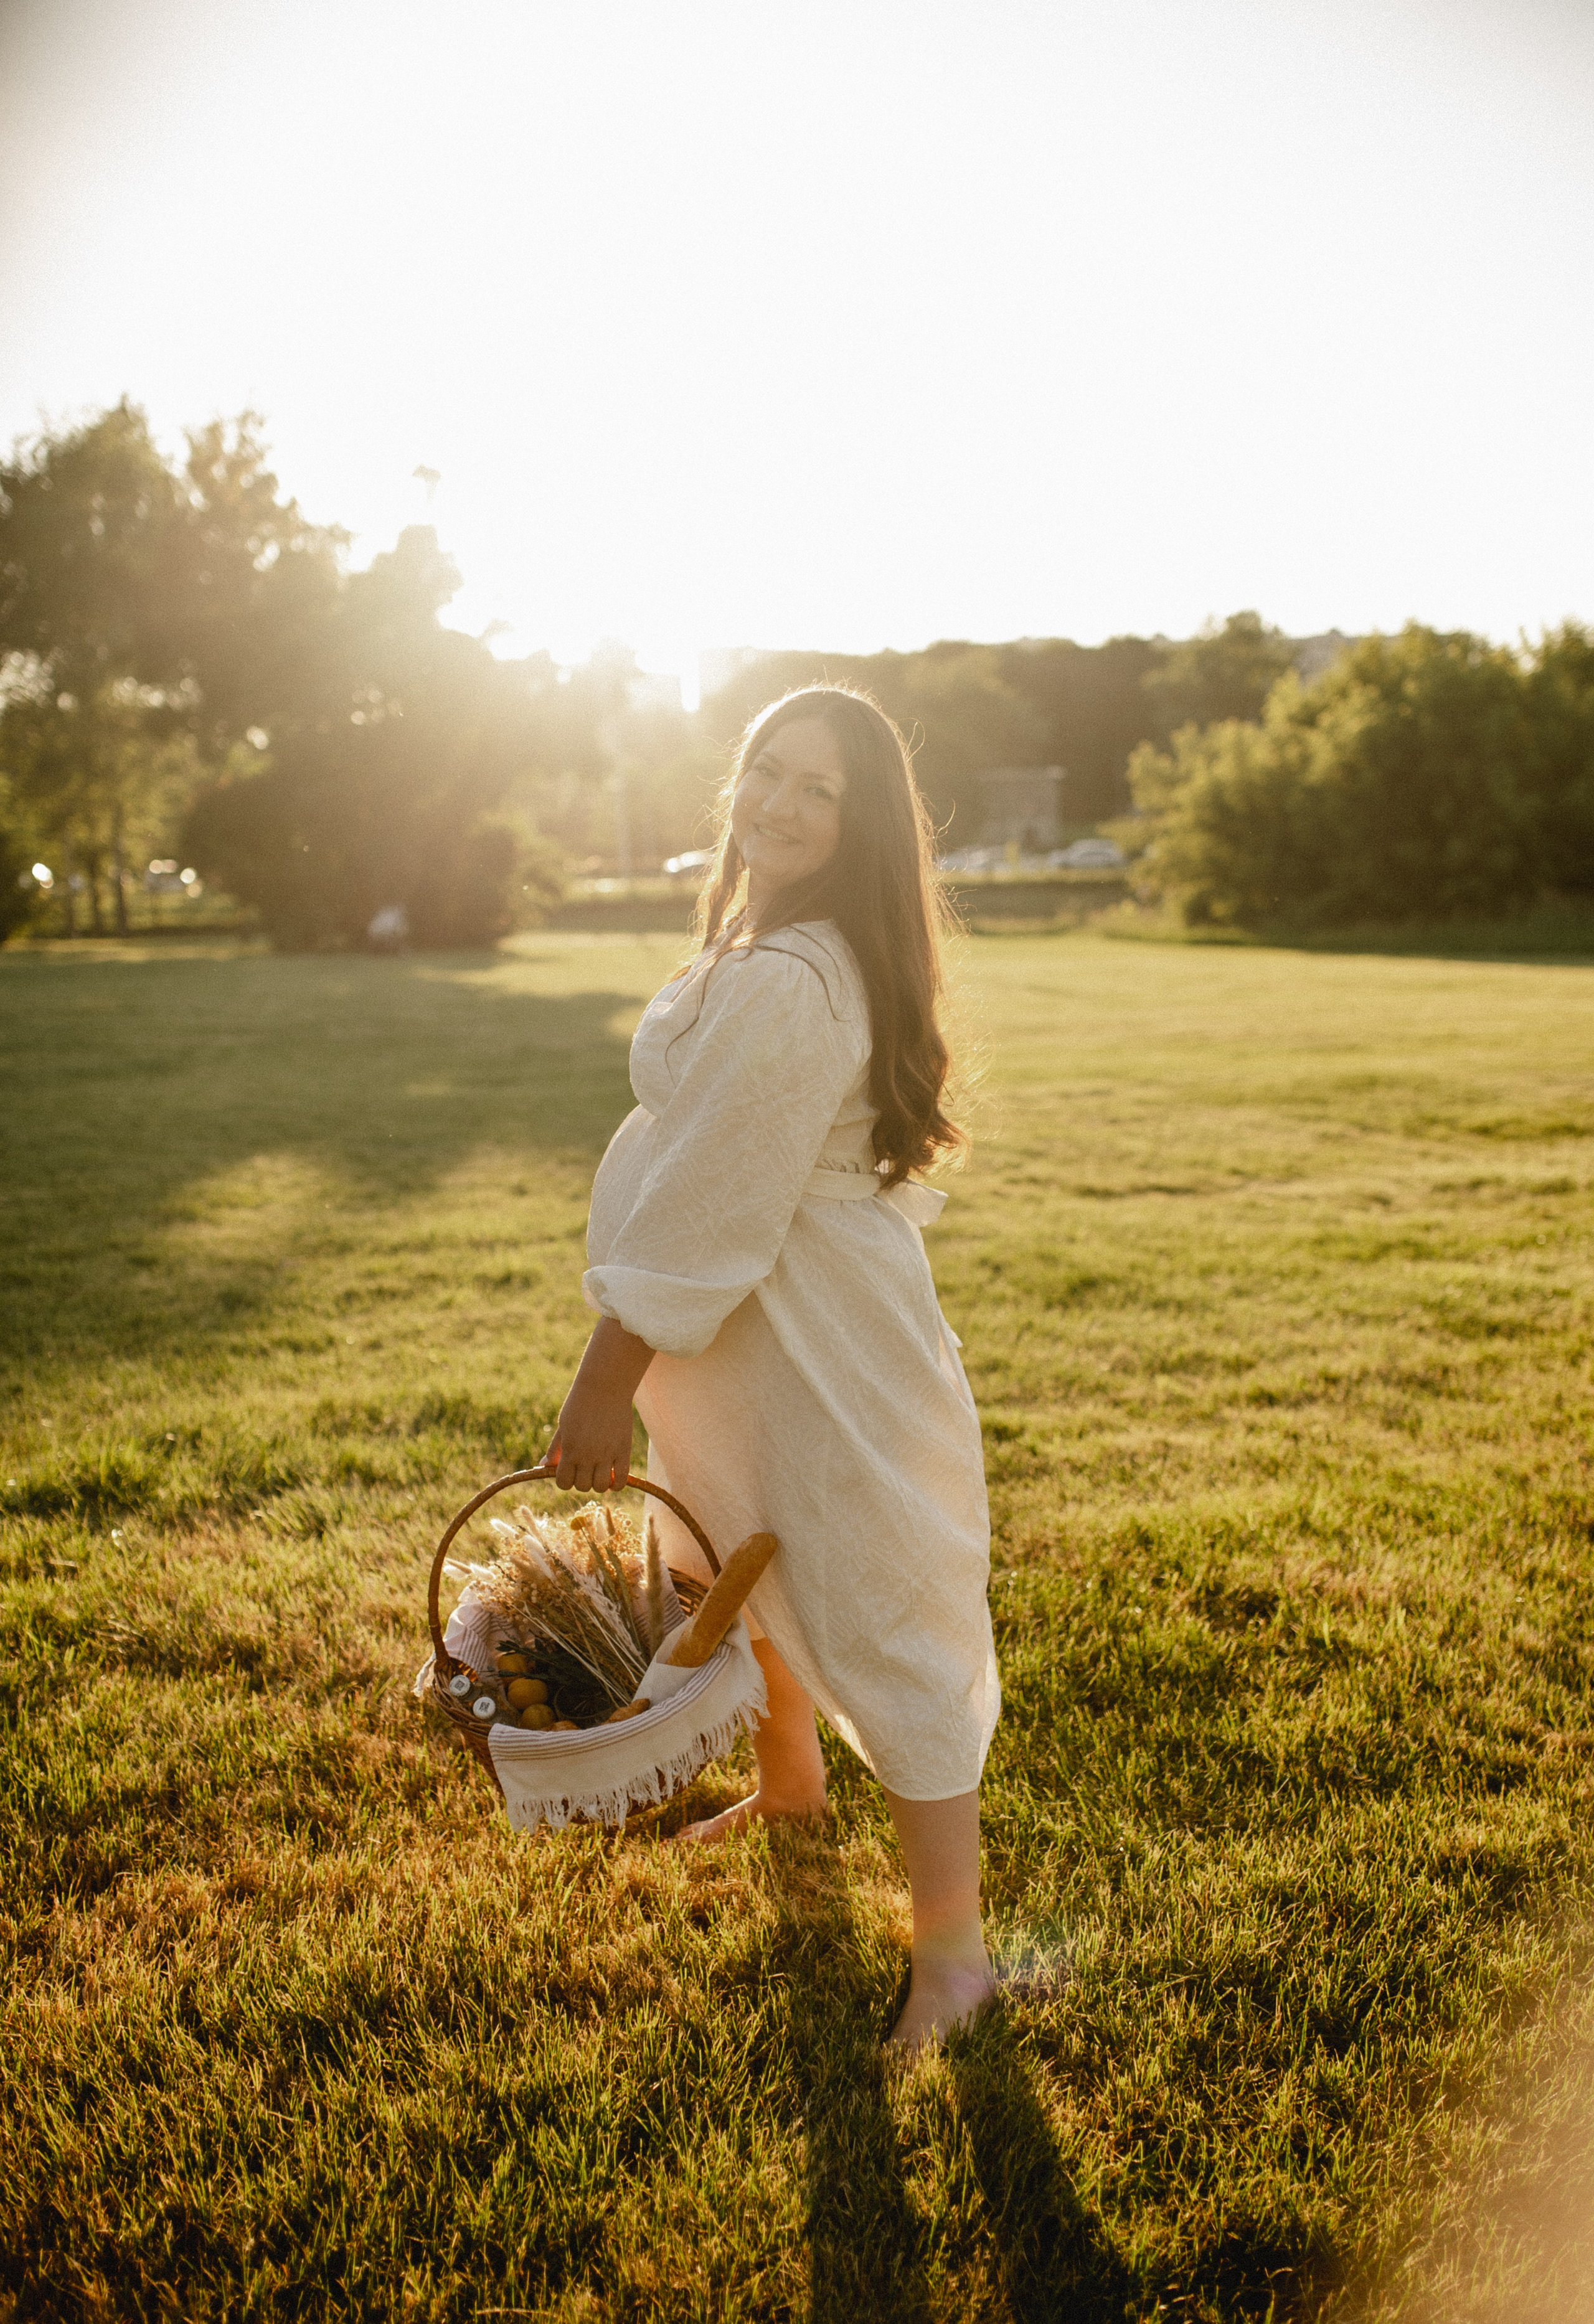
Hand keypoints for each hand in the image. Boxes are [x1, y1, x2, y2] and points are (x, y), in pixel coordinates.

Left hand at [540, 1317, 655, 1492]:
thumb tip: (543, 1467)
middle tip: (586, 1468)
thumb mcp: (563, 1425)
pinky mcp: (624, 1451)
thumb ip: (555, 1449)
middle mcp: (587, 1455)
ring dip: (599, 1483)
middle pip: (582, 1486)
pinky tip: (613, 1475)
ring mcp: (606, 1454)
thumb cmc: (580, 1404)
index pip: (563, 1483)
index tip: (570, 1471)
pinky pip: (621, 1480)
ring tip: (600, 1471)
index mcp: (569, 1449)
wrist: (604, 1386)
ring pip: (600, 1487)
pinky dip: (617, 1484)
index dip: (565, 1480)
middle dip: (582, 1480)